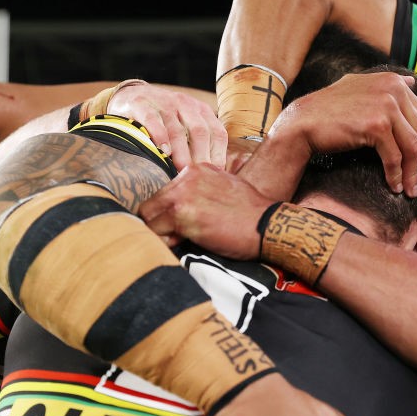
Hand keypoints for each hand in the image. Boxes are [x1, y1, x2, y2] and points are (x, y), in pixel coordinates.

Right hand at [108, 84, 226, 169]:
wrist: (129, 95)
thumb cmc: (163, 118)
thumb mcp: (185, 123)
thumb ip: (199, 142)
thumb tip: (213, 172)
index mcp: (200, 110)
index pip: (216, 132)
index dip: (218, 154)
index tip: (215, 173)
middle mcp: (184, 104)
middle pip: (199, 131)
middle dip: (201, 156)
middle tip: (199, 176)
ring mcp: (163, 103)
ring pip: (177, 130)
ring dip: (181, 152)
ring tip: (182, 170)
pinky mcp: (141, 105)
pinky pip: (153, 121)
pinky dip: (159, 136)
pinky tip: (164, 152)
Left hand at [138, 163, 271, 253]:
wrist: (267, 225)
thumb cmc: (251, 213)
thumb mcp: (225, 188)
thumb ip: (202, 192)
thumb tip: (184, 208)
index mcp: (196, 170)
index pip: (164, 192)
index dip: (169, 212)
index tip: (180, 225)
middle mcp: (186, 178)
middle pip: (151, 204)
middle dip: (159, 223)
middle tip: (177, 237)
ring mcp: (182, 196)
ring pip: (149, 218)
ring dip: (160, 233)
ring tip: (181, 241)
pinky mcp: (181, 216)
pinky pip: (155, 232)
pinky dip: (164, 243)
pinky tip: (184, 245)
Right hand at [269, 71, 416, 196]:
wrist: (304, 122)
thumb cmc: (329, 110)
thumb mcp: (360, 87)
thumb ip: (387, 85)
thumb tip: (412, 83)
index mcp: (394, 81)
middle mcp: (393, 90)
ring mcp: (386, 106)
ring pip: (413, 146)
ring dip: (414, 172)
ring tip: (413, 189)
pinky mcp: (376, 125)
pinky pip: (395, 156)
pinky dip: (396, 175)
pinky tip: (395, 187)